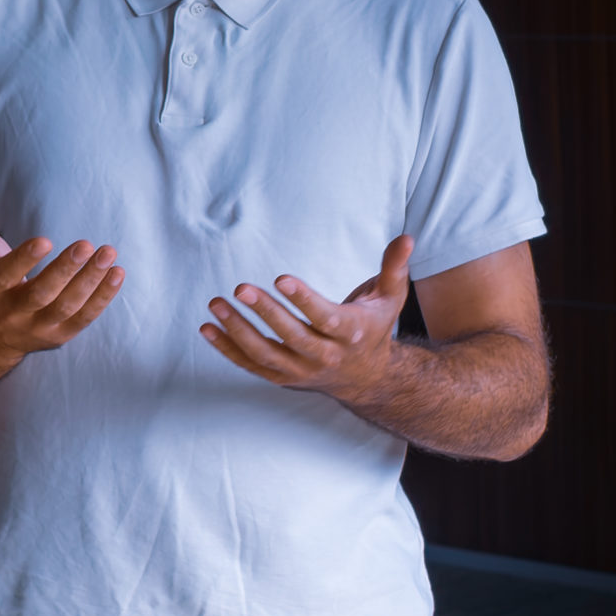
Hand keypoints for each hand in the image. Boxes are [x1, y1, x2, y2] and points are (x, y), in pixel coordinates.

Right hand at [0, 168, 123, 360]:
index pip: (6, 274)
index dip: (25, 259)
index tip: (46, 239)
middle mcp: (11, 312)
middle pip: (40, 294)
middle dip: (65, 271)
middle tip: (89, 244)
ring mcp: (36, 328)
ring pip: (65, 307)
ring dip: (90, 282)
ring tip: (109, 254)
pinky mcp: (57, 336)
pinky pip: (83, 319)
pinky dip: (102, 298)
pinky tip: (117, 274)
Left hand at [200, 235, 416, 403]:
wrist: (368, 379)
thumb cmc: (374, 328)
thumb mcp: (390, 298)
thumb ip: (394, 267)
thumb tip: (406, 237)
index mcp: (349, 333)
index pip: (324, 317)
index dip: (303, 300)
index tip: (281, 278)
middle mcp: (325, 356)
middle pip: (292, 337)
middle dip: (265, 313)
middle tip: (240, 288)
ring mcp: (301, 371)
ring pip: (266, 355)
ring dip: (237, 331)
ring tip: (216, 304)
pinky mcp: (283, 378)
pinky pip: (251, 366)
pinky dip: (228, 350)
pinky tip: (208, 328)